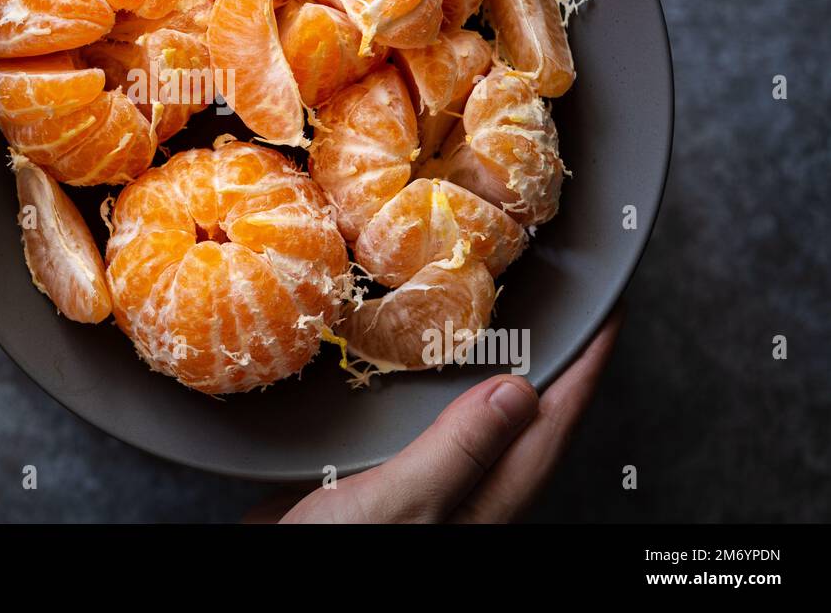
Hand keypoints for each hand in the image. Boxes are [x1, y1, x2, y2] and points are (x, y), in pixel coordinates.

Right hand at [260, 305, 622, 522]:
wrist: (275, 578)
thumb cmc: (337, 554)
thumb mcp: (402, 504)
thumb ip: (458, 451)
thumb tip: (518, 392)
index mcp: (485, 502)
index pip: (551, 425)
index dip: (584, 367)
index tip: (607, 314)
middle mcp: (463, 493)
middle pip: (523, 420)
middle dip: (548, 362)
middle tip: (560, 305)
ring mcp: (423, 486)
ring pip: (471, 418)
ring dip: (486, 368)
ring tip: (498, 318)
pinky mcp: (376, 478)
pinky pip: (420, 422)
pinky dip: (426, 384)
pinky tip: (408, 364)